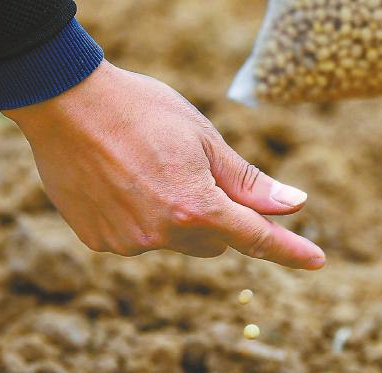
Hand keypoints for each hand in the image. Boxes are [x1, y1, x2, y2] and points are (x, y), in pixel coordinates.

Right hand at [2, 60, 324, 269]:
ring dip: (174, 218)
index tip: (317, 261)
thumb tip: (295, 206)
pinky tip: (120, 184)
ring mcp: (129, 242)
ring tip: (146, 172)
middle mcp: (164, 234)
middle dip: (213, 218)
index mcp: (197, 207)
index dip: (290, 250)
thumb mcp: (205, 139)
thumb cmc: (143, 111)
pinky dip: (139, 218)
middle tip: (190, 176)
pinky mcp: (100, 242)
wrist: (64, 102)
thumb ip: (250, 183)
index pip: (257, 238)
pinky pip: (137, 239)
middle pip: (212, 241)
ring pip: (174, 241)